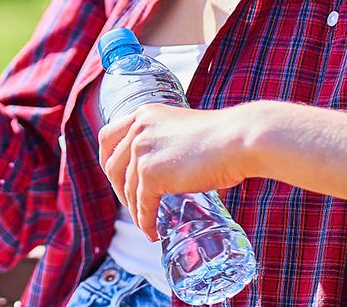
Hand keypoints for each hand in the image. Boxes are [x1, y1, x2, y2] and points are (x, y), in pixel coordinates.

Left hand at [98, 104, 250, 240]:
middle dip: (120, 189)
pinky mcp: (151, 174)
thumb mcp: (184, 130)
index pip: (108, 136)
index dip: (108, 160)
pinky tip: (153, 231)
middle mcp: (138, 128)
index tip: (116, 177)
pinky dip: (146, 222)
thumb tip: (168, 172)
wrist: (238, 140)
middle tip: (133, 204)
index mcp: (145, 114)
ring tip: (147, 222)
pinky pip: (142, 205)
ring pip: (127, 189)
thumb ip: (167, 143)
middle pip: (112, 165)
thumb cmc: (224, 137)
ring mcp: (142, 151)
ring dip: (135, 211)